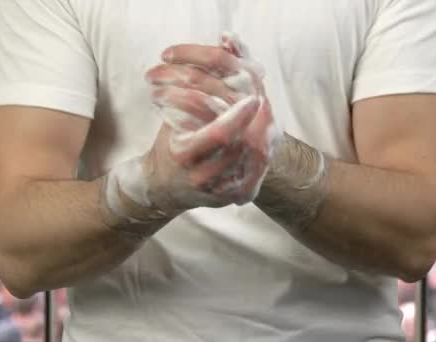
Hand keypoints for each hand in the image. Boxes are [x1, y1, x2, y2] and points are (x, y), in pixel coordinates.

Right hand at [143, 95, 264, 211]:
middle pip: (242, 148)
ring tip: (269, 115)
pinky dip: (265, 151)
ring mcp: (219, 192)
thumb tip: (221, 73)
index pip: (219, 134)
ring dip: (266, 135)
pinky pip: (258, 174)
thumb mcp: (172, 122)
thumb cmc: (170, 147)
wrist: (166, 187)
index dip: (239, 116)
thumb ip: (192, 103)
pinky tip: (267, 135)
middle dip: (259, 124)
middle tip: (266, 103)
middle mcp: (201, 178)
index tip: (253, 98)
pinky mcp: (234, 198)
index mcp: (182, 155)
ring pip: (254, 161)